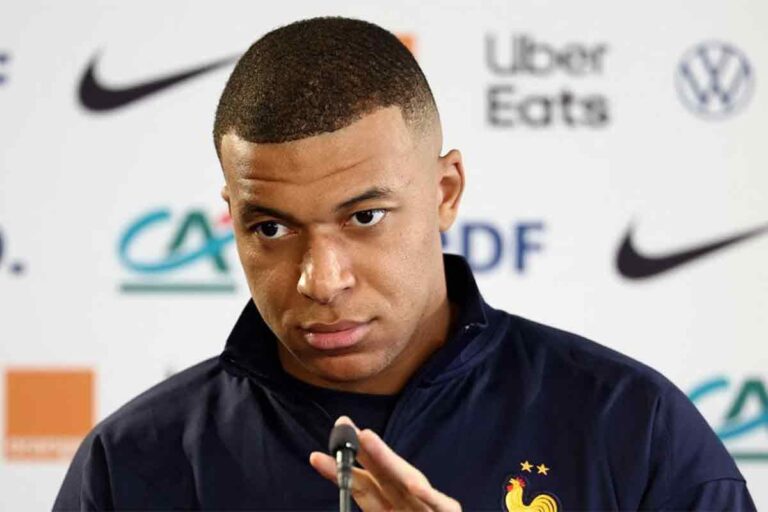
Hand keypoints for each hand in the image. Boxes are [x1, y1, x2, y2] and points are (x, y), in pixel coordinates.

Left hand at [309, 416, 461, 511]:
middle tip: (343, 427)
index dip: (340, 471)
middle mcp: (407, 505)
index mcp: (388, 511)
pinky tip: (415, 484)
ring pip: (407, 481)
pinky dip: (429, 496)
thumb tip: (350, 493)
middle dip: (361, 450)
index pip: (362, 488)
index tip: (316, 456)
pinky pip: (440, 506)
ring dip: (388, 459)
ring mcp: (428, 509)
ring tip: (369, 439)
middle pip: (381, 475)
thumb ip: (371, 505)